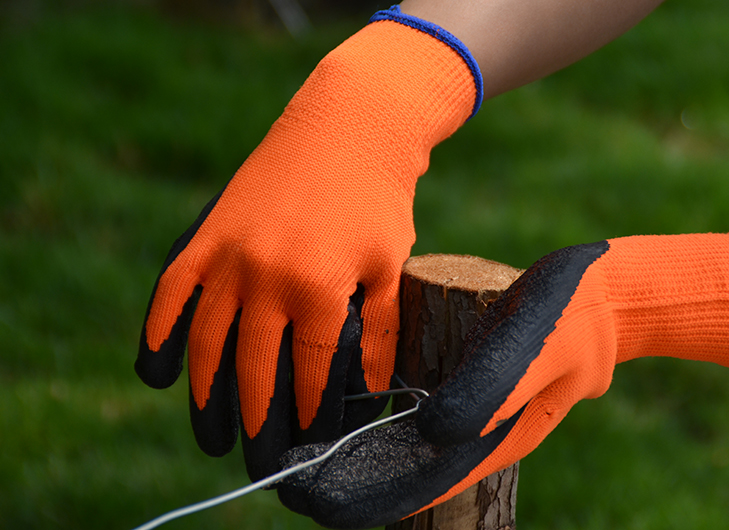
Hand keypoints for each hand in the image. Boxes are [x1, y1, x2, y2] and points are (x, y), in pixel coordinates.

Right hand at [134, 9, 479, 481]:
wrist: (346, 127)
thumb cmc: (378, 200)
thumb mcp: (390, 267)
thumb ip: (378, 332)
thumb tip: (373, 392)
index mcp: (319, 289)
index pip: (311, 374)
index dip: (313, 414)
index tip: (312, 443)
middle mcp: (265, 278)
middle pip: (255, 370)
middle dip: (258, 422)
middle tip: (258, 459)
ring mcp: (229, 254)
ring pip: (207, 342)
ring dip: (206, 397)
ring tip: (212, 435)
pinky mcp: (207, 233)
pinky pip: (172, 293)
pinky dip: (159, 336)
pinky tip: (158, 374)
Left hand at [277, 232, 728, 528]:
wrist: (604, 295)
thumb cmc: (573, 319)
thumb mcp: (535, 348)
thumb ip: (492, 389)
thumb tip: (433, 432)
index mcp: (493, 438)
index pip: (419, 485)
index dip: (364, 497)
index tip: (310, 500)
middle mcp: (478, 432)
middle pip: (407, 472)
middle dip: (351, 481)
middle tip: (290, 479)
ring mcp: (474, 409)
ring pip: (410, 448)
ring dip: (361, 455)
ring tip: (305, 451)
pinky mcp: (470, 381)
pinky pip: (420, 414)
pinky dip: (382, 423)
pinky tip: (350, 410)